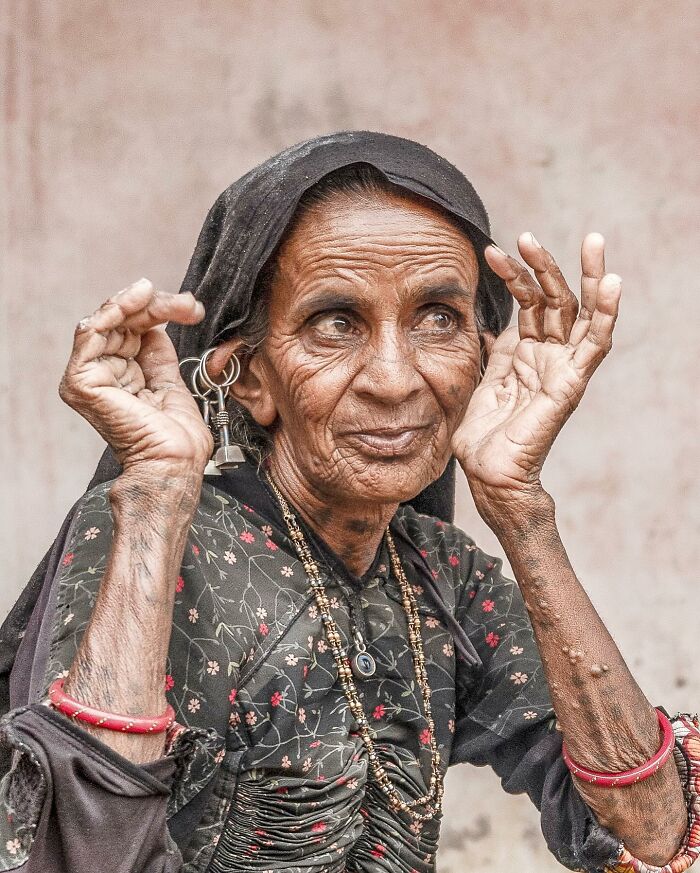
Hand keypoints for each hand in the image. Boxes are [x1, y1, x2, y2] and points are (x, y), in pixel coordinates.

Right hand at [59, 278, 212, 476]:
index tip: (189, 307)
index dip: (157, 311)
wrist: (174, 461)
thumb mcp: (170, 383)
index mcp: (120, 378)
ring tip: (172, 303)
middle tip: (185, 304)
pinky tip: (138, 302)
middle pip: (120, 322)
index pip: (130, 331)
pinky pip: (90, 333)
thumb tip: (155, 327)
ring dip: (141, 305)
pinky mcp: (81, 381)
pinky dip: (114, 311)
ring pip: (106, 321)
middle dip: (154, 305)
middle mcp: (101, 375)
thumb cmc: (176, 438)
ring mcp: (88, 378)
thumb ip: (157, 355)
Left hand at [452, 232, 620, 521]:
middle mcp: (548, 356)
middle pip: (556, 301)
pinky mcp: (571, 383)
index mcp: (526, 354)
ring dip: (586, 276)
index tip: (493, 251)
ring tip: (592, 240)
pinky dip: (606, 314)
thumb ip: (496, 353)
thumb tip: (494, 327)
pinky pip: (595, 344)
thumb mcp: (485, 381)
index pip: (529, 304)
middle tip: (528, 235)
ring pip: (581, 313)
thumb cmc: (484, 435)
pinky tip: (612, 283)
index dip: (516, 276)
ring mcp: (562, 368)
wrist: (489, 472)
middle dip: (545, 265)